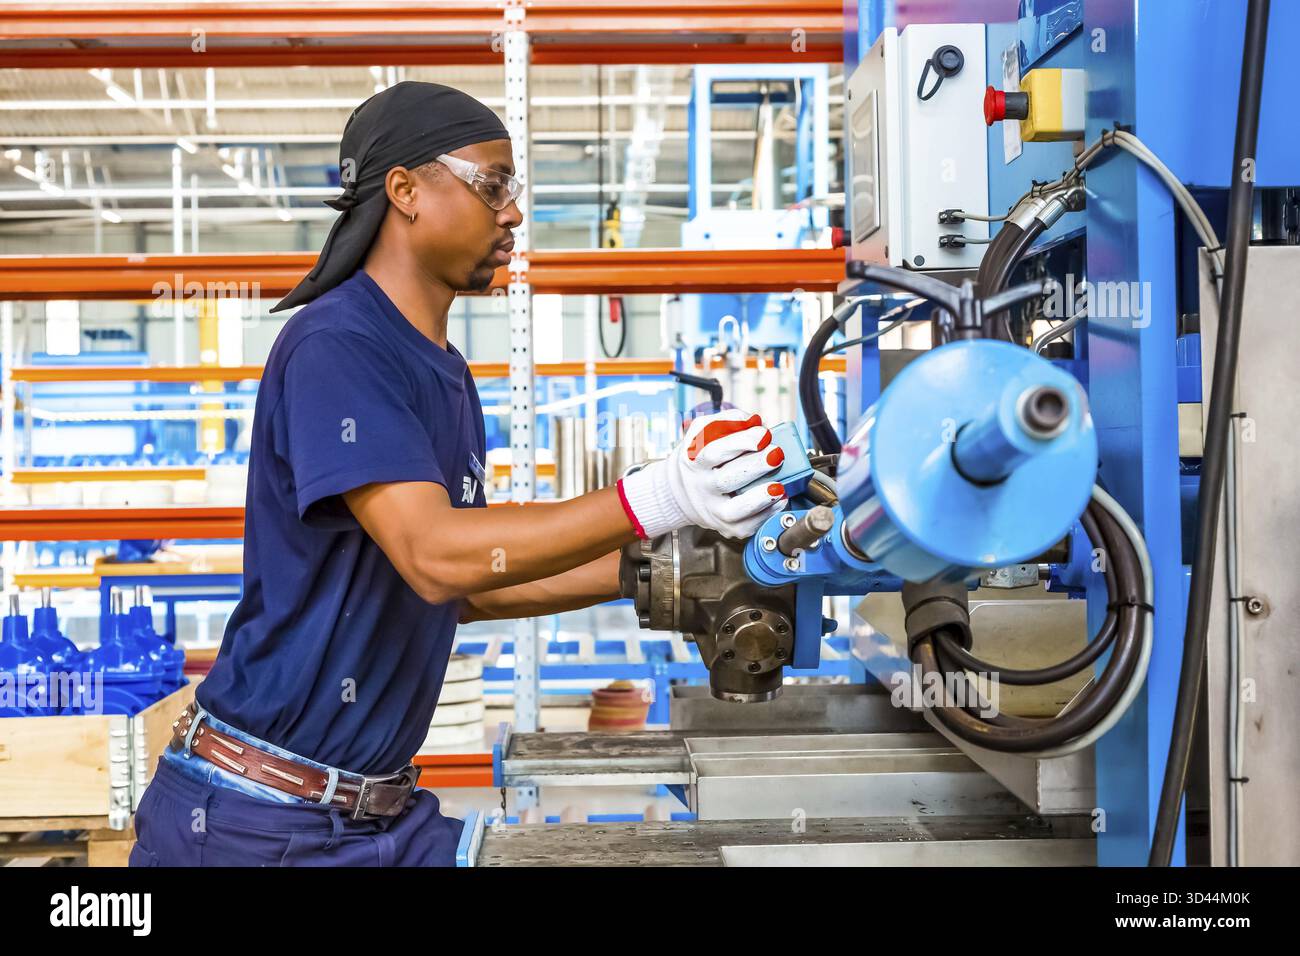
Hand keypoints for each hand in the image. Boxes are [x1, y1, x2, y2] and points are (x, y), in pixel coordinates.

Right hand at [616, 408, 786, 539]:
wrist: (679, 492)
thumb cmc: (697, 458)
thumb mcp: (701, 432)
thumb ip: (726, 421)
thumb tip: (753, 420)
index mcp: (694, 461)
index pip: (713, 452)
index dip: (740, 442)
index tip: (763, 433)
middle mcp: (701, 487)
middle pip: (726, 480)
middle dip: (754, 466)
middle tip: (776, 454)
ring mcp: (712, 510)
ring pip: (734, 510)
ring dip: (759, 498)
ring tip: (778, 486)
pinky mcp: (725, 527)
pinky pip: (746, 526)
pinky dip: (765, 515)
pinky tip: (779, 499)